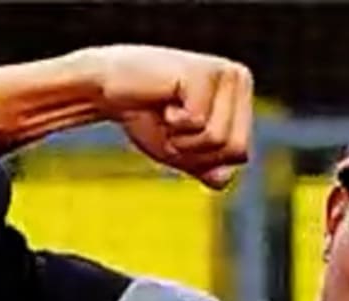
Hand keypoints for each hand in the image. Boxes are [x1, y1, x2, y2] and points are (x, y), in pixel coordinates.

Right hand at [80, 46, 252, 188]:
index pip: (241, 154)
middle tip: (171, 124)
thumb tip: (222, 180)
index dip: (203, 157)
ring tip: (167, 113)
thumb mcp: (182, 150)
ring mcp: (223, 72)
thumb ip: (206, 167)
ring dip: (182, 138)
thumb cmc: (146, 116)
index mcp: (242, 94)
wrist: (105, 88)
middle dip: (196, 151)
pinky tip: (163, 99)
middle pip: (236, 149)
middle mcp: (239, 77)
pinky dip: (174, 124)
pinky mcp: (202, 72)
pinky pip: (198, 124)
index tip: (180, 132)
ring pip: (218, 139)